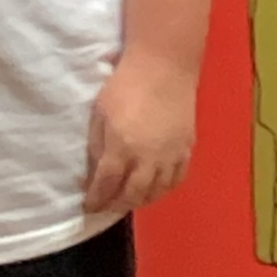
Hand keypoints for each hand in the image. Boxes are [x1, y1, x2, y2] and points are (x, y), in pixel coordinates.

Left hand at [84, 52, 197, 213]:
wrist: (163, 68)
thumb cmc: (123, 85)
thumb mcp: (99, 114)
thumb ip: (97, 145)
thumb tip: (94, 171)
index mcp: (122, 147)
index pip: (106, 184)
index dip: (96, 198)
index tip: (88, 206)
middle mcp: (148, 158)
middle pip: (133, 194)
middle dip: (117, 205)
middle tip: (106, 208)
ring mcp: (171, 155)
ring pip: (157, 191)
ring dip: (140, 201)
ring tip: (128, 201)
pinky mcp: (187, 149)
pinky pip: (177, 179)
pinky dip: (164, 190)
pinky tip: (155, 189)